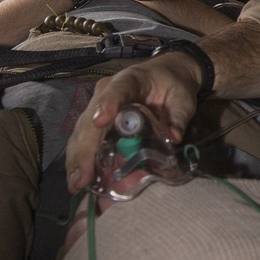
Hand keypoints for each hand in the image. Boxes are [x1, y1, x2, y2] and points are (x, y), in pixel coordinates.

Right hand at [65, 53, 203, 191]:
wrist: (168, 75)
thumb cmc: (174, 85)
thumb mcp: (183, 100)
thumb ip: (178, 118)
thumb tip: (173, 138)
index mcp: (131, 80)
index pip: (116, 91)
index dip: (107, 105)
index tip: (100, 122)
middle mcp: (107, 92)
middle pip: (90, 120)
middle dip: (84, 151)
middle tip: (80, 179)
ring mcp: (99, 106)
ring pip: (82, 133)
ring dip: (77, 159)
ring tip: (76, 184)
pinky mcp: (98, 121)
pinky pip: (85, 140)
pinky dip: (82, 160)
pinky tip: (78, 178)